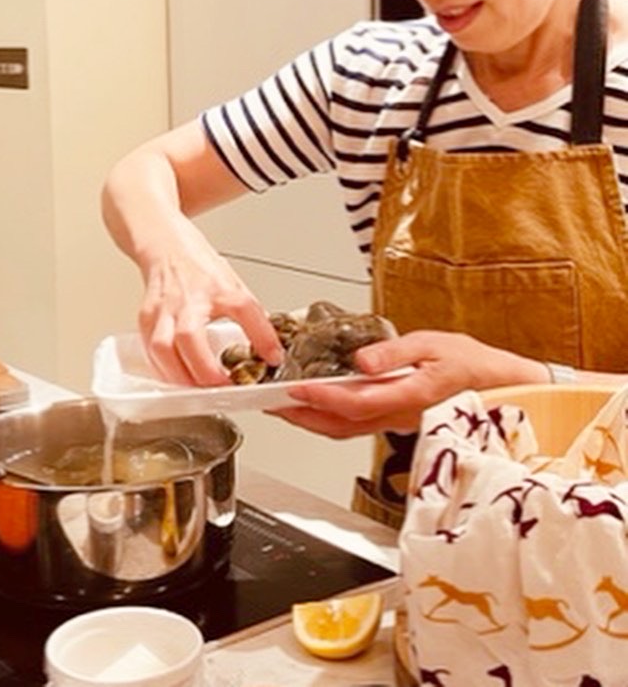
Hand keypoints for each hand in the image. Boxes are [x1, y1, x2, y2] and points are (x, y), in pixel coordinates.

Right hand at [138, 215, 282, 385]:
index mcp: (217, 287)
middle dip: (205, 371)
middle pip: (190, 336)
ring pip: (162, 349)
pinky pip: (151, 352)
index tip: (272, 358)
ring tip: (198, 390)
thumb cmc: (198, 267)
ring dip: (181, 377)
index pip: (244, 308)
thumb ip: (251, 318)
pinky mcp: (145, 318)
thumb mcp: (234, 286)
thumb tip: (270, 353)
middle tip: (222, 388)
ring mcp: (163, 308)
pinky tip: (178, 378)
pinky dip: (164, 371)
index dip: (261, 335)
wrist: (165, 245)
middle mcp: (188, 298)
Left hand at [272, 330, 547, 435]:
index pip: (356, 403)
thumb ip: (397, 353)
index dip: (322, 398)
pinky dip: (330, 419)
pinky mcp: (397, 421)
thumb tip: (362, 360)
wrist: (506, 390)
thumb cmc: (475, 366)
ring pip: (345, 430)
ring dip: (311, 421)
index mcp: (409, 397)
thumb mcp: (437, 345)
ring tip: (284, 406)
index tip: (294, 389)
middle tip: (271, 404)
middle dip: (303, 417)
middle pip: (341, 426)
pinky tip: (316, 407)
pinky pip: (356, 427)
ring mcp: (397, 423)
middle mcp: (399, 416)